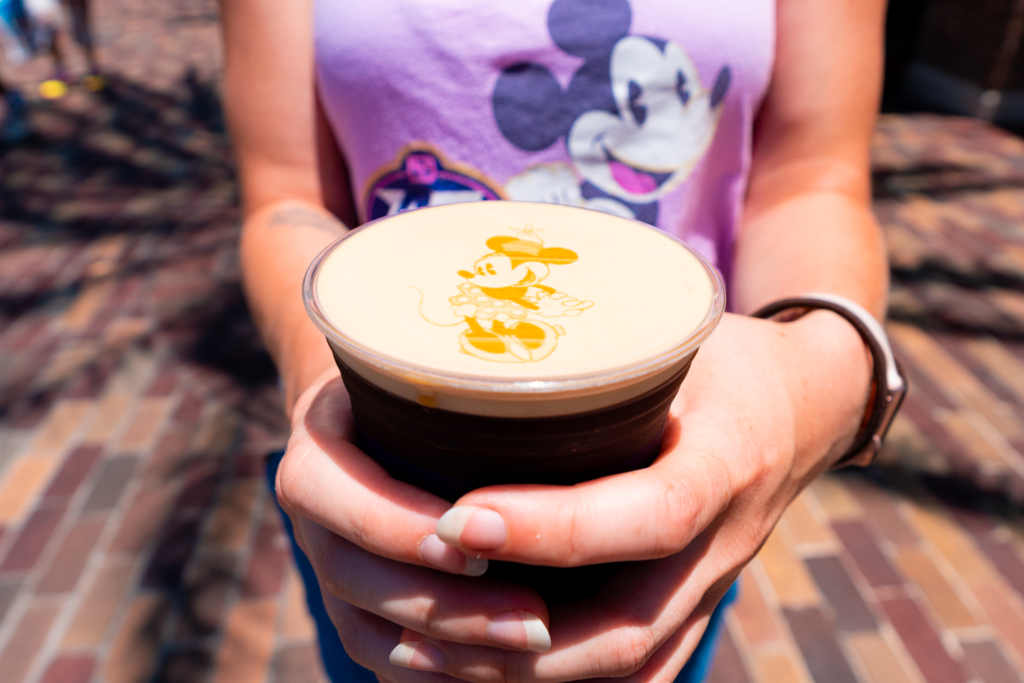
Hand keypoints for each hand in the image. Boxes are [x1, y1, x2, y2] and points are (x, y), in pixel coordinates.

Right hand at [274, 371, 555, 679]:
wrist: (382, 414)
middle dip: (443, 605)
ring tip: (532, 647)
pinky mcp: (357, 607)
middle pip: (351, 576)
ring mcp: (331, 567)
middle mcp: (314, 518)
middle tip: (534, 619)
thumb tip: (554, 406)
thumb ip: (464, 391)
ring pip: (365, 630)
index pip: (325, 491)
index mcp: (316, 449)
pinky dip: (434, 670)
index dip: (393, 525)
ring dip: (449, 649)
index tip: (478, 542)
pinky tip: (496, 671)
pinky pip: (381, 657)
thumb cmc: (426, 383)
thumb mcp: (432, 368)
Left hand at [384, 311, 870, 681]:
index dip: (555, 529)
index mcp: (731, 459)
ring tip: (422, 653)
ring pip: (624, 668)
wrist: (807, 405)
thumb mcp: (679, 331)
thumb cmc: (725, 357)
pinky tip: (473, 666)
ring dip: (520, 674)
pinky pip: (630, 669)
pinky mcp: (691, 606)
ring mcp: (711, 587)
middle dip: (513, 635)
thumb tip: (472, 346)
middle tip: (414, 612)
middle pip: (629, 629)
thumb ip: (600, 348)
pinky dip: (552, 679)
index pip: (653, 515)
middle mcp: (726, 542)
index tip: (458, 515)